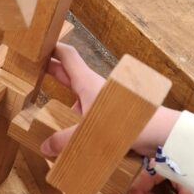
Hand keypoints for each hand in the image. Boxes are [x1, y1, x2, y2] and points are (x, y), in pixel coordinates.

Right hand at [40, 43, 180, 161]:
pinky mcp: (111, 113)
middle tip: (35, 70)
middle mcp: (93, 88)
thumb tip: (45, 147)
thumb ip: (65, 140)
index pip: (67, 57)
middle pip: (69, 74)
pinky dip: (79, 120)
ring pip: (79, 98)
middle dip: (53, 72)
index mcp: (86, 82)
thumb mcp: (88, 131)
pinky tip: (72, 134)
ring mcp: (103, 100)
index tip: (38, 46)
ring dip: (66, 103)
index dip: (52, 49)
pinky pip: (89, 114)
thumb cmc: (125, 122)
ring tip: (49, 114)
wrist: (158, 132)